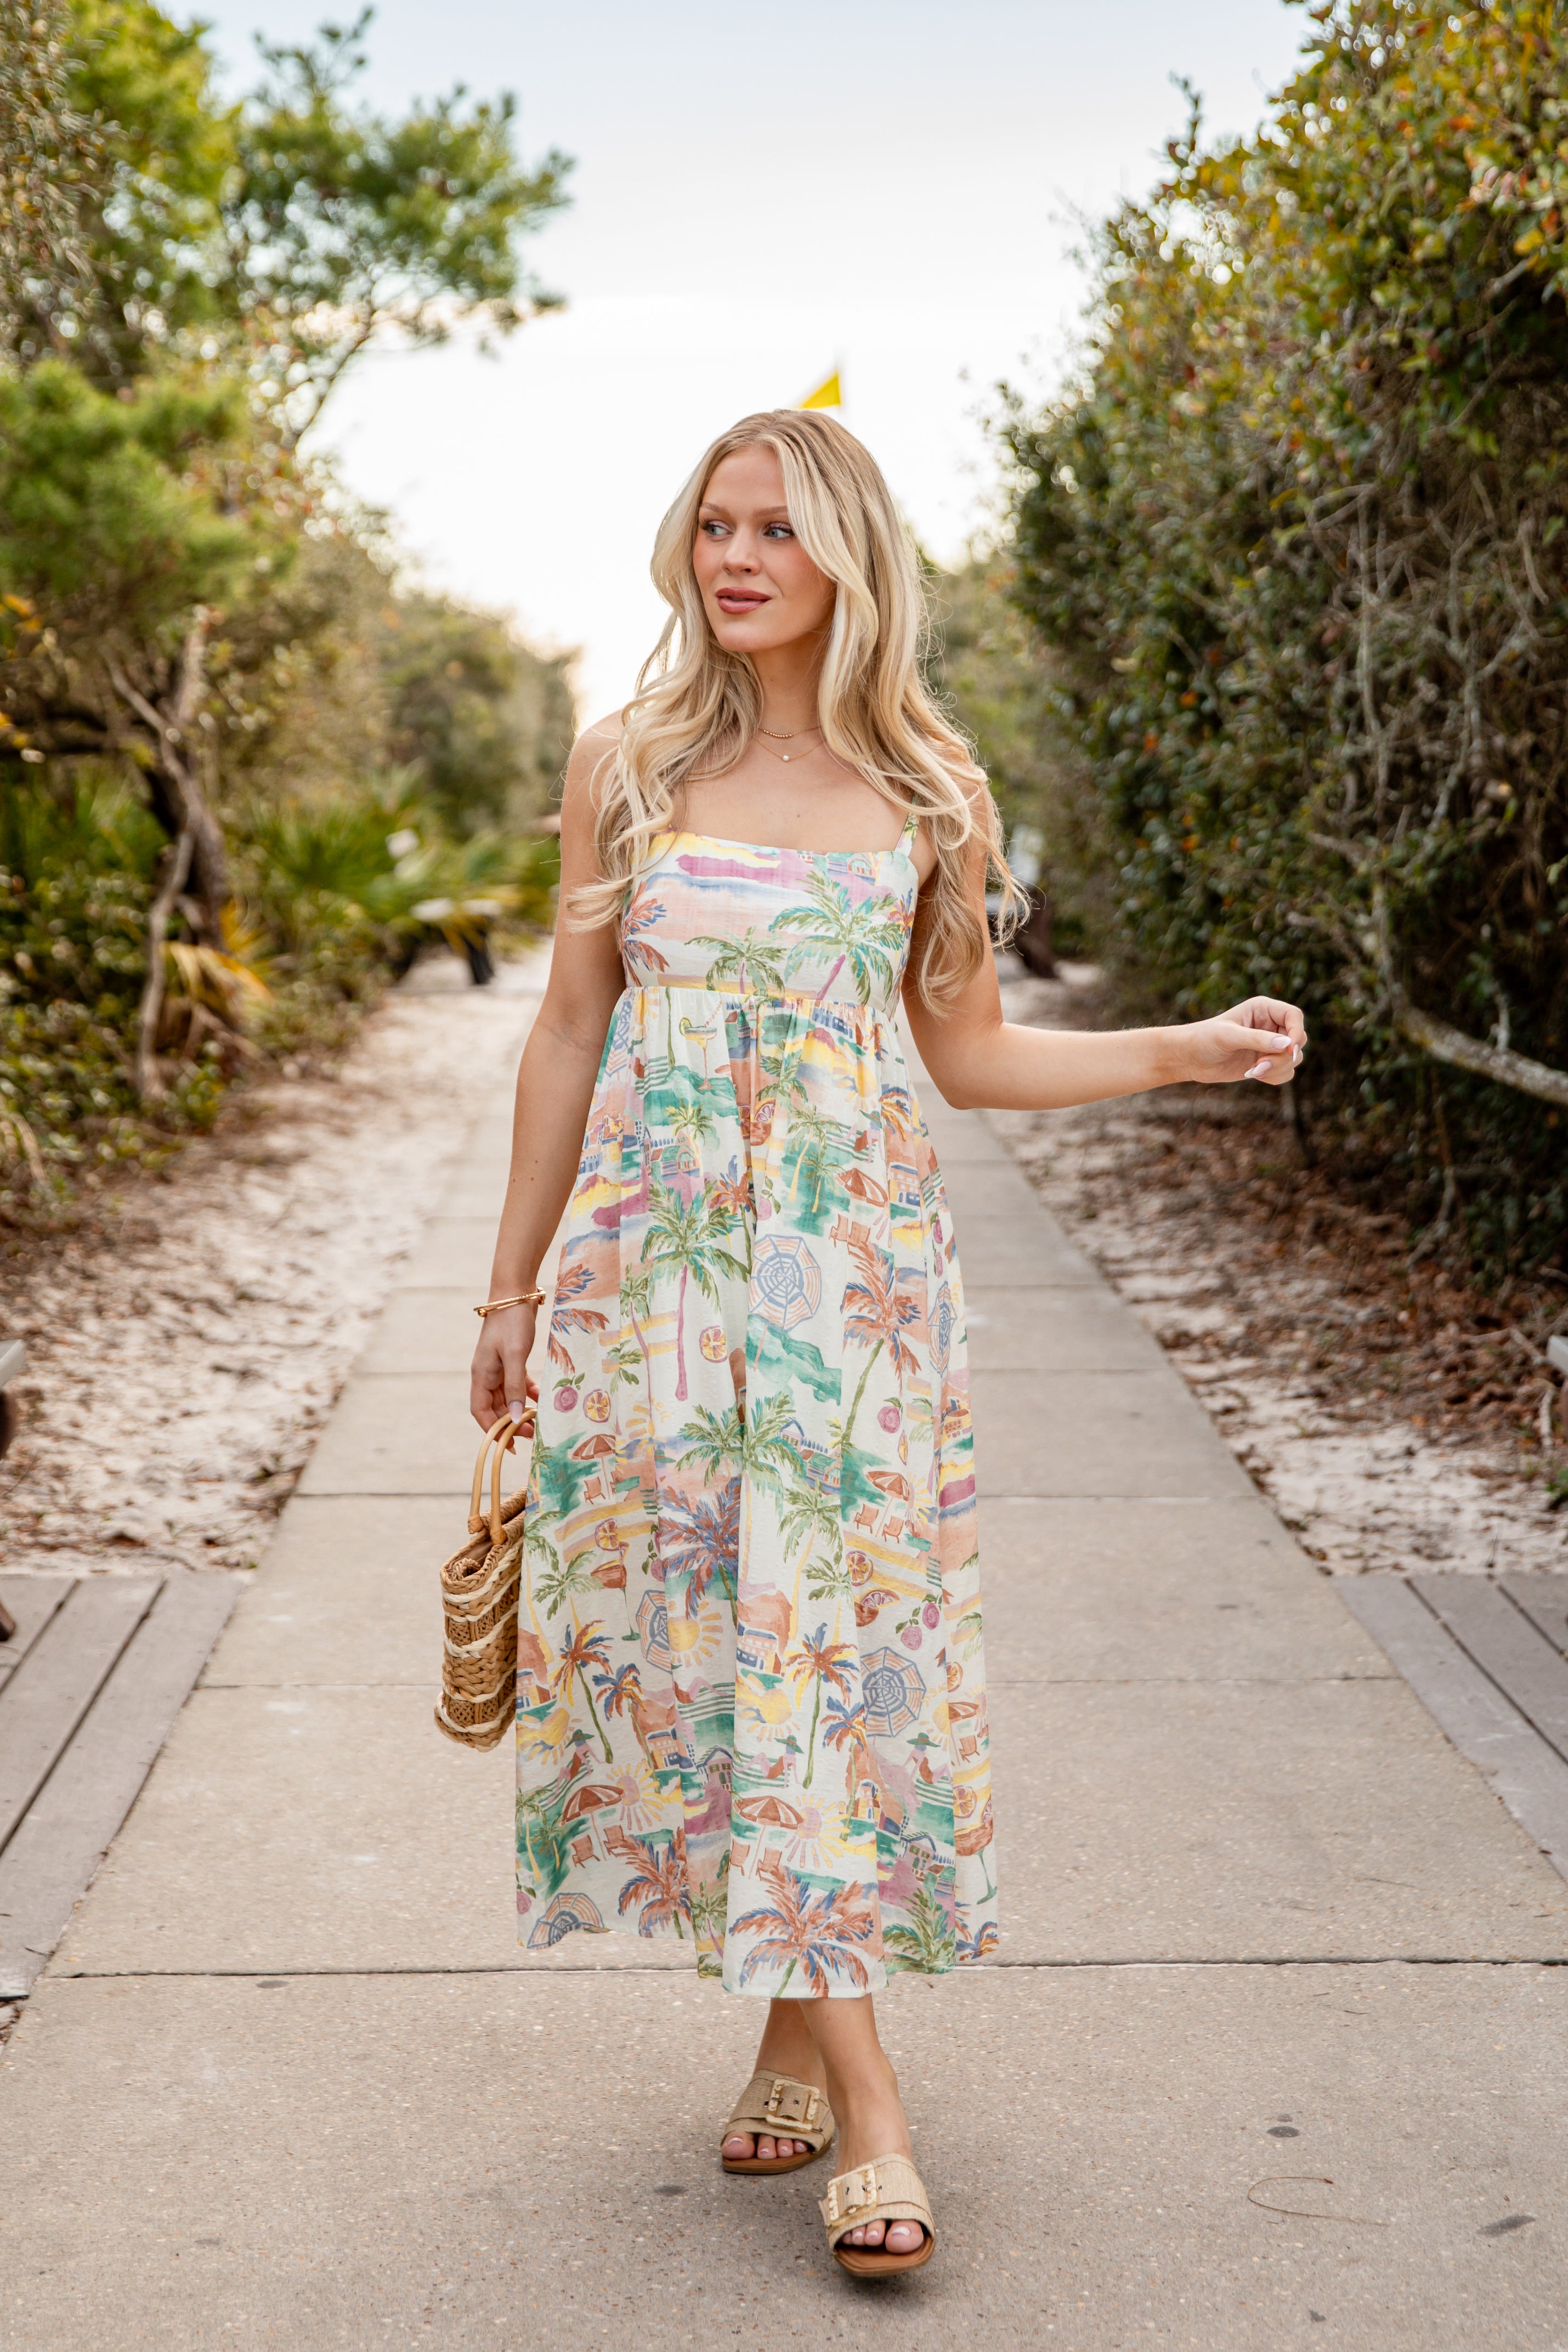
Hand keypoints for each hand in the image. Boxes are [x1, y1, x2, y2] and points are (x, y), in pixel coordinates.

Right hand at [470, 1302, 540, 1441]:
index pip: (481, 1412)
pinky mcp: (510, 1359)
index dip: (494, 1430)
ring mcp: (498, 1366)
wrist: (515, 1293)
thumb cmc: (512, 1322)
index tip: (511, 1444)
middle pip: (496, 1407)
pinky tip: (541, 1398)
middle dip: (512, 1423)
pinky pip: (517, 1383)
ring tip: (539, 1421)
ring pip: (508, 1397)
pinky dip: (527, 1392)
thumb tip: (517, 1418)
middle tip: (534, 1434)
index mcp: (481, 1375)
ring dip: (521, 1409)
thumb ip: (515, 1386)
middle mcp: (486, 1374)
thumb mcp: (515, 1355)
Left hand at [1180, 994, 1306, 1087]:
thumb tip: (1287, 1045)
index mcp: (1263, 1009)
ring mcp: (1270, 1044)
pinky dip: (1274, 1077)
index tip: (1288, 1050)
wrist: (1189, 1057)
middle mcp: (1271, 1025)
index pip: (1294, 1016)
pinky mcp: (1266, 1062)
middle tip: (1259, 1065)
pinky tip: (1253, 1074)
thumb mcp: (1229, 1036)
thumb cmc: (1204, 1039)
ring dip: (1277, 1069)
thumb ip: (1258, 1039)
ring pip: (1294, 1059)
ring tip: (1252, 1071)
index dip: (1296, 1032)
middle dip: (1282, 1057)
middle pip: (1298, 1040)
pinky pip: (1286, 1072)